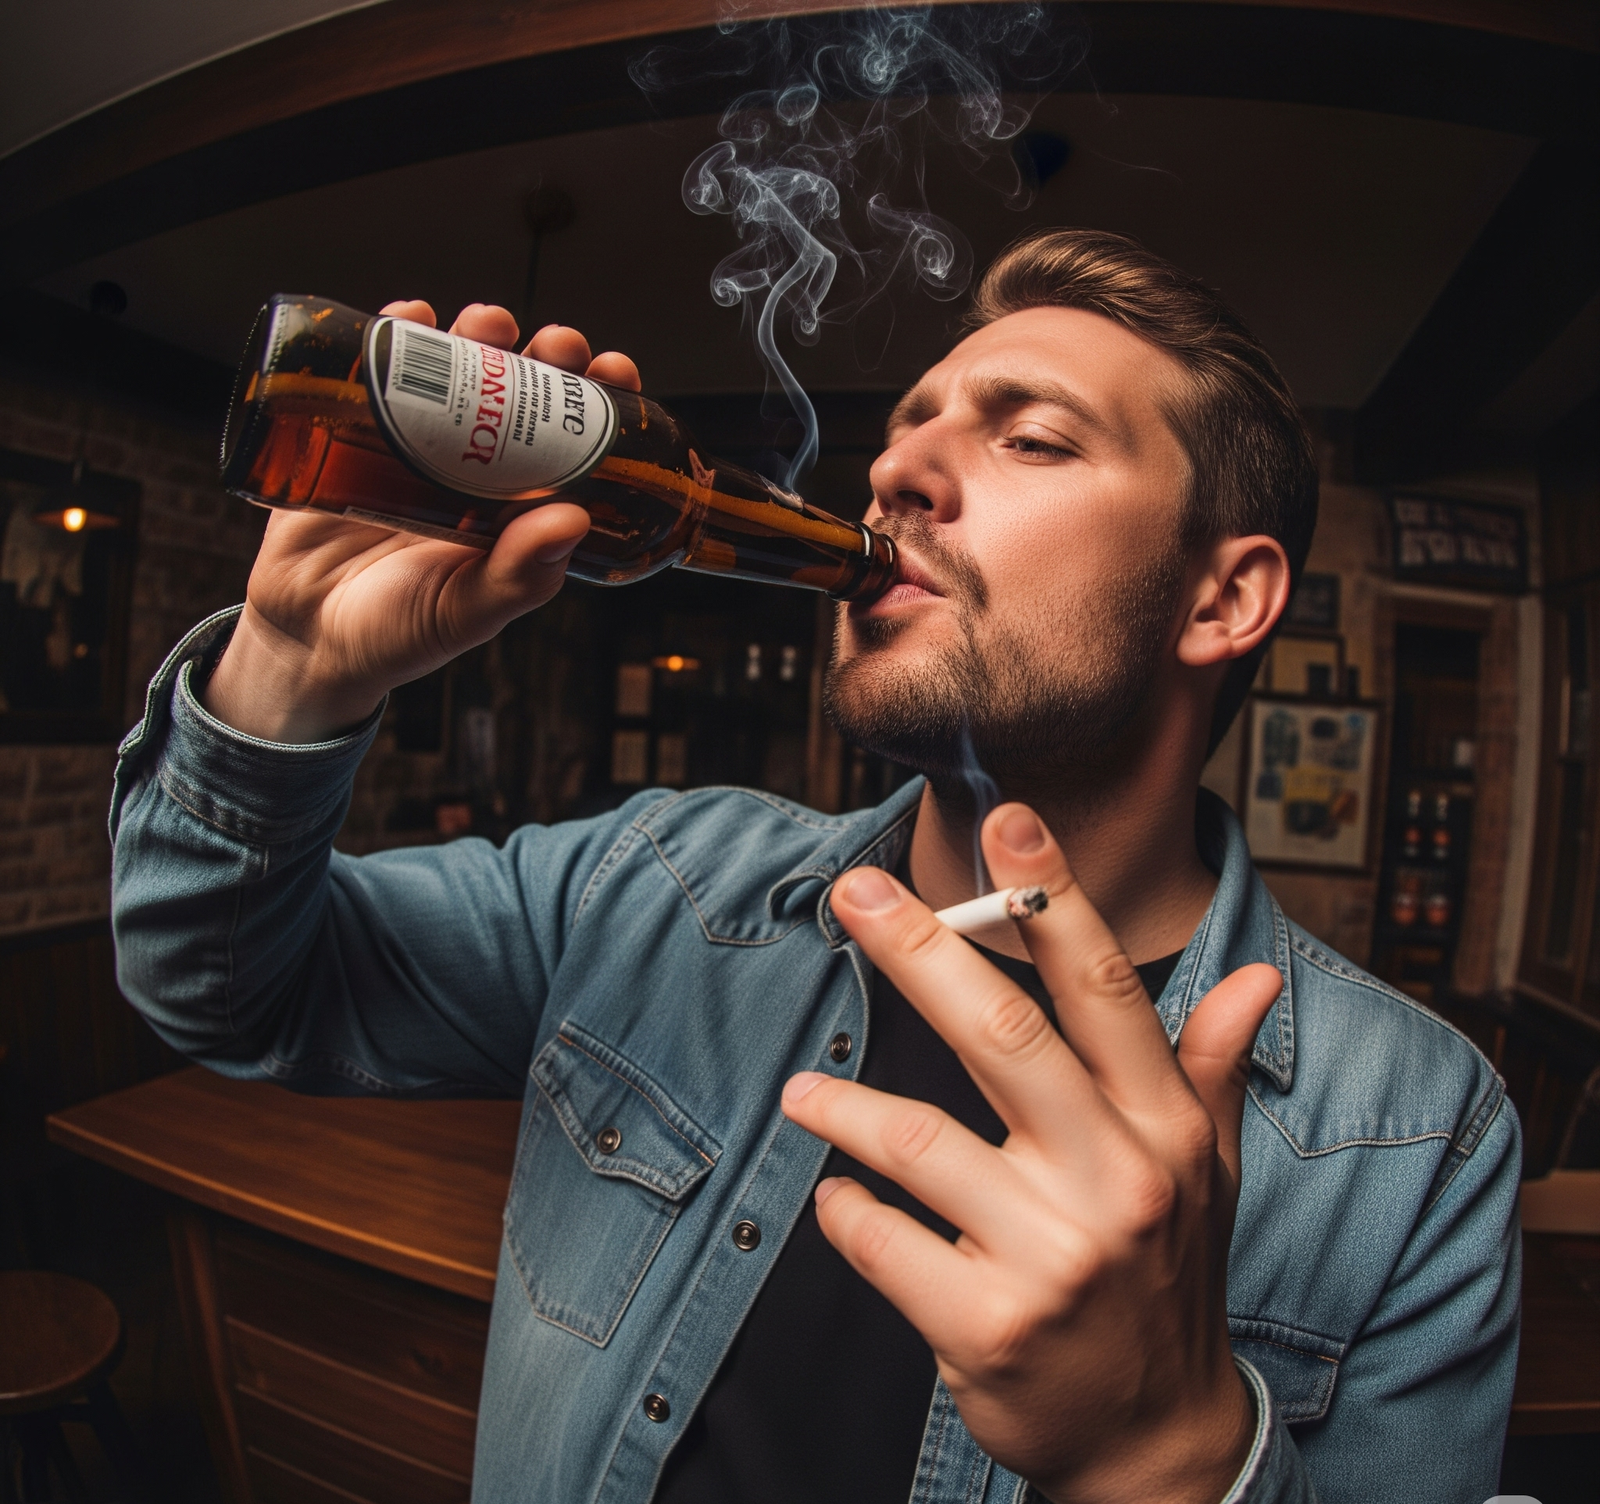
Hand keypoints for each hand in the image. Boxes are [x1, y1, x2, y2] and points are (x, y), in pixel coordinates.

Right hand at [204, 303, 640, 742]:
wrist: (303, 637)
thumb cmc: (398, 633)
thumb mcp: (466, 611)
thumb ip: (518, 576)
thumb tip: (574, 520)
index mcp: (517, 509)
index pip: (572, 442)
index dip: (596, 402)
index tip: (614, 371)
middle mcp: (475, 469)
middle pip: (523, 393)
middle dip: (548, 356)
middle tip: (560, 345)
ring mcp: (417, 445)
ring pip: (460, 370)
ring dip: (481, 333)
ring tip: (490, 325)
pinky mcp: (355, 429)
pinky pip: (380, 370)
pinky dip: (397, 332)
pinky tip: (413, 316)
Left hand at [781, 803, 1281, 1503]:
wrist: (1152, 1443)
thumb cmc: (1167, 1278)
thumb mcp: (1207, 1172)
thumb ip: (1211, 1067)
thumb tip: (1255, 974)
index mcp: (1163, 1129)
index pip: (1105, 990)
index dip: (1053, 899)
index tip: (1006, 820)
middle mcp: (1116, 1182)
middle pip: (1001, 1035)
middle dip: (919, 949)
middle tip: (853, 893)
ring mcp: (1052, 1258)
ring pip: (915, 1139)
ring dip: (839, 1108)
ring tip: (801, 1093)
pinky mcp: (987, 1326)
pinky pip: (880, 1238)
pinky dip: (846, 1211)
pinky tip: (842, 1198)